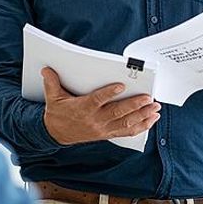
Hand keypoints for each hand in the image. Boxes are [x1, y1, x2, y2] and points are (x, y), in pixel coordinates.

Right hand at [41, 67, 160, 144]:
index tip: (121, 85)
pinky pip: (127, 132)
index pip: (97, 100)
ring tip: (155, 108)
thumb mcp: (52, 98)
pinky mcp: (108, 134)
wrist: (56, 134)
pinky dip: (141, 126)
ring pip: (126, 123)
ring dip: (143, 116)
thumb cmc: (57, 114)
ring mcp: (103, 129)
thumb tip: (47, 69)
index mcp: (83, 109)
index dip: (109, 93)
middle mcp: (95, 120)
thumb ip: (52, 83)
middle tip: (149, 97)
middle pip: (117, 112)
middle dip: (135, 105)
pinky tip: (151, 120)